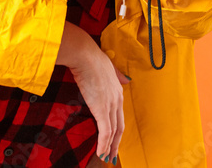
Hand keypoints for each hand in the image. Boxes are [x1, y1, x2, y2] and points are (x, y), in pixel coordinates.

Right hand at [56, 22, 127, 162]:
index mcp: (118, 90)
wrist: (85, 55)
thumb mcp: (109, 66)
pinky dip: (103, 144)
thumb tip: (127, 79)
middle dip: (116, 142)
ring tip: (105, 157)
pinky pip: (104, 131)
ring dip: (109, 146)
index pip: (120, 115)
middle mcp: (117, 100)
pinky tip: (101, 152)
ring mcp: (110, 105)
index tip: (114, 138)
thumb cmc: (92, 57)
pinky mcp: (101, 109)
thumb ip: (117, 75)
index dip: (118, 128)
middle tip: (112, 154)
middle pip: (119, 127)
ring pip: (112, 132)